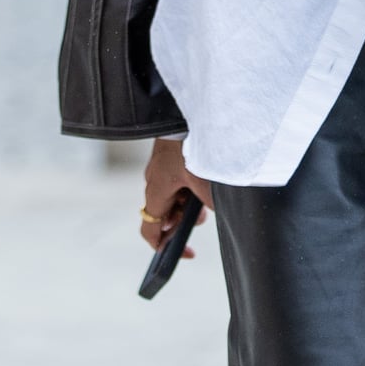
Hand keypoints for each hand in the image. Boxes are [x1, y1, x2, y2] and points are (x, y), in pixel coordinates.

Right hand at [140, 136, 213, 251]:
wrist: (184, 113)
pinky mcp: (169, 157)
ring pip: (174, 196)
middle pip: (165, 214)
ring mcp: (159, 169)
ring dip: (190, 202)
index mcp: (156, 192)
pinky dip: (190, 186)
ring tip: (206, 192)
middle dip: (184, 220)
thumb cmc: (193, 145)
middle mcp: (153, 182)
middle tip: (202, 214)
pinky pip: (177, 180)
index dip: (163, 247)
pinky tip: (205, 178)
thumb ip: (208, 203)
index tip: (185, 253)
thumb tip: (214, 213)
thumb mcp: (205, 180)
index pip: (150, 229)